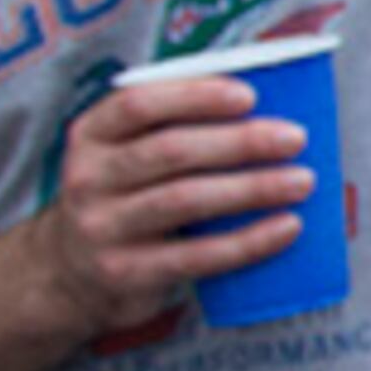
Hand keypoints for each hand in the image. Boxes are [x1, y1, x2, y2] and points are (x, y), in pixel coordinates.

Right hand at [38, 74, 315, 333]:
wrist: (68, 274)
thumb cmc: (123, 198)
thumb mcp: (126, 155)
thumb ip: (173, 129)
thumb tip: (263, 110)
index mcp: (91, 135)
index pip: (138, 104)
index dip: (196, 96)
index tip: (249, 95)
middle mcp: (89, 178)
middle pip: (171, 151)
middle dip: (240, 142)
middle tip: (295, 138)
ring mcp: (104, 228)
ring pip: (186, 200)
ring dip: (252, 188)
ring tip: (302, 180)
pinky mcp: (127, 272)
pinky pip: (197, 256)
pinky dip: (249, 241)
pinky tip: (287, 227)